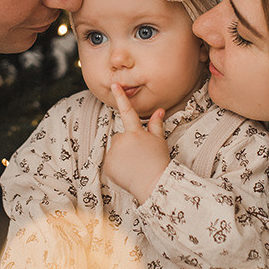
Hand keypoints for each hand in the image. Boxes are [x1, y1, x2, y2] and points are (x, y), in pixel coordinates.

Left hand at [103, 83, 169, 202]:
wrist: (153, 184)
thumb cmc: (159, 161)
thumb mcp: (159, 141)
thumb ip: (156, 124)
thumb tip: (159, 110)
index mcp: (135, 132)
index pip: (128, 111)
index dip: (121, 97)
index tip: (114, 85)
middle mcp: (122, 139)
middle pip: (121, 136)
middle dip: (127, 143)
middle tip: (139, 155)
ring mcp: (113, 152)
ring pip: (115, 149)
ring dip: (121, 154)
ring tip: (134, 164)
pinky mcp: (108, 164)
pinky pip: (110, 161)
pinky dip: (116, 165)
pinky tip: (127, 171)